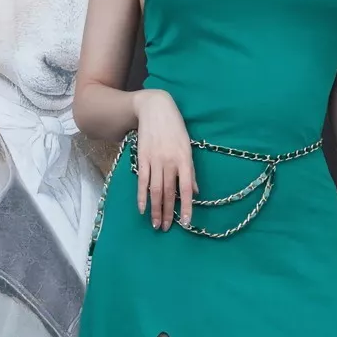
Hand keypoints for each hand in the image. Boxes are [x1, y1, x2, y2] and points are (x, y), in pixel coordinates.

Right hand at [133, 89, 196, 231]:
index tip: (186, 222)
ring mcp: (154, 160)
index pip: (186, 188)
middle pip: (167, 192)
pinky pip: (142, 180)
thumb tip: (194, 192)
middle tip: (165, 229)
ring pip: (154, 189)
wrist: (155, 108)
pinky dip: (141, 196)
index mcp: (184, 159)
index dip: (186, 206)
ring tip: (155, 224)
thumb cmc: (175, 128)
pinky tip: (142, 208)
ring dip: (155, 209)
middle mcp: (169, 161)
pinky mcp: (142, 157)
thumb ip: (190, 171)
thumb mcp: (188, 146)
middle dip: (167, 212)